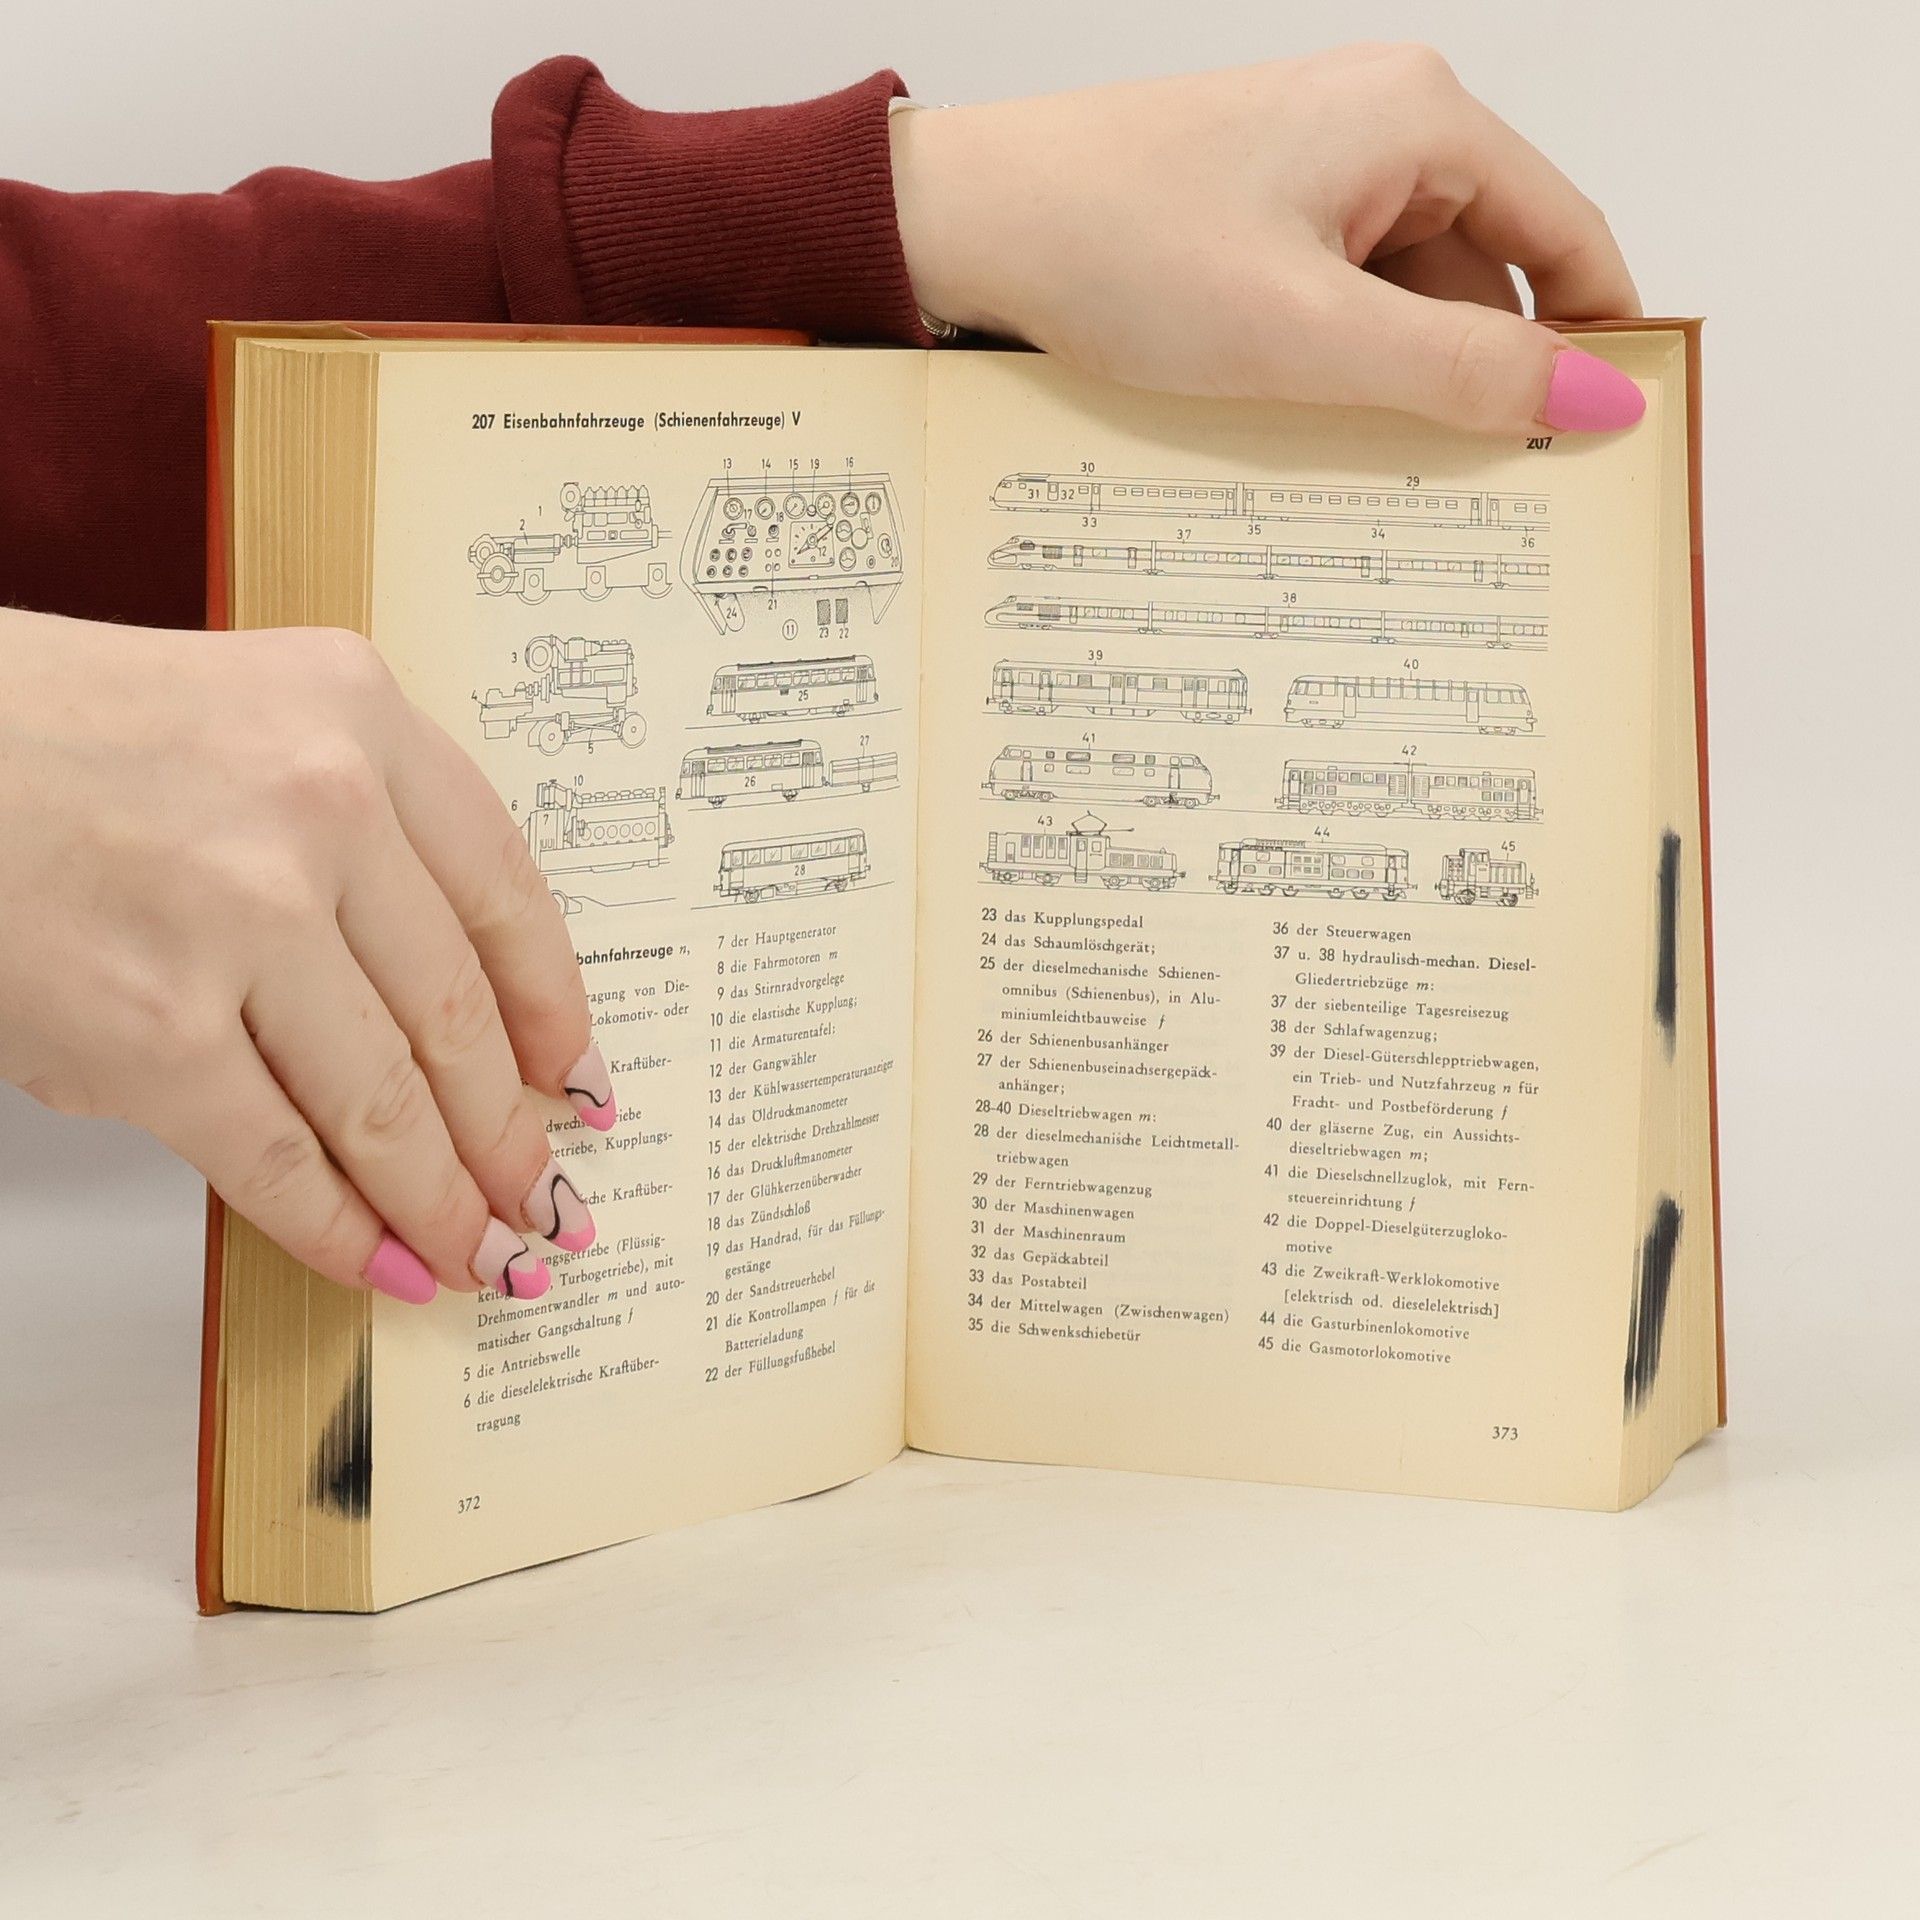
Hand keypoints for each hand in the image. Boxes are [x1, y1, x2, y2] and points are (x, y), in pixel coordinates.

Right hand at [0, 611, 615, 1303]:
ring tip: (483, 1250)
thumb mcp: (249, 719)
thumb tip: (442, 1010)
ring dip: (446, 1202)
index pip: (508, 891)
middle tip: (540, 1195)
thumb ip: (359, 831)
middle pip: (460, 1016)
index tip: (578, 1075)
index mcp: (358, 714)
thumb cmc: (51, 737)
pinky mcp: (153, 1032)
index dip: (557, 1008)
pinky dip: (342, 1231)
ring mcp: (244, 921)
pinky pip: (280, 1160)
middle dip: (510, 1134)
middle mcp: (322, 807)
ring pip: (389, 1105)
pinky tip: (382, 1262)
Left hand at [889, 43, 1643, 432]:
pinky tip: (1306, 425)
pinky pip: (1338, 303)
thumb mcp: (1308, 330)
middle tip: (1478, 489)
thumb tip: (1597, 397)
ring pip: (1405, 301)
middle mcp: (1381, 130)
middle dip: (1482, 379)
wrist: (968, 223)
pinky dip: (1338, 367)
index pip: (1566, 235)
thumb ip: (1461, 370)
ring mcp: (1314, 175)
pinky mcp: (1259, 220)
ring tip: (1368, 462)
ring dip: (1399, 384)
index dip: (1596, 339)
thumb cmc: (1117, 244)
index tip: (1604, 440)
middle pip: (1486, 276)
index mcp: (1421, 120)